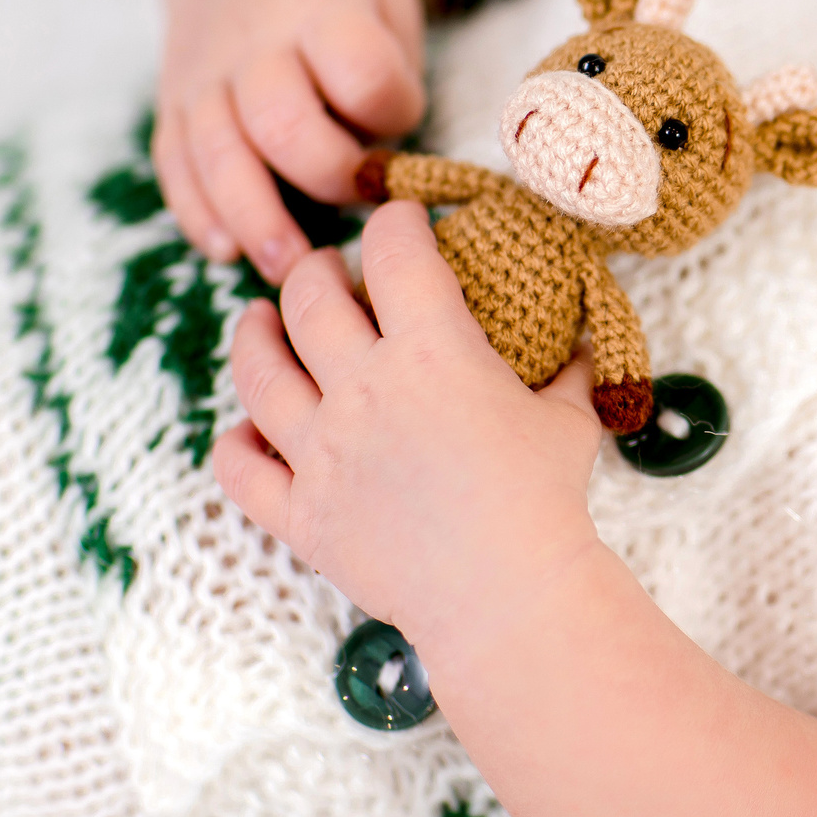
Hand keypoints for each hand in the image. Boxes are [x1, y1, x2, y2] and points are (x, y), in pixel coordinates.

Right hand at [154, 0, 453, 282]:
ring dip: (254, 217)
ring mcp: (204, 72)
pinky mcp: (172, 102)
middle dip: (323, 176)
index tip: (400, 118)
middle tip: (359, 208)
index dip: (389, 107)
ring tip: (289, 267)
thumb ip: (391, 77)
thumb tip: (381, 171)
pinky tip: (226, 250)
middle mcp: (255, 39)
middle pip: (281, 120)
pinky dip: (197, 211)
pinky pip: (174, 162)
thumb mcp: (388, 6)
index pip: (362, 70)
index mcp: (325, 4)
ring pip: (217, 151)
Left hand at [213, 201, 603, 639]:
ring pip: (257, 372)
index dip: (396, 224)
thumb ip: (570, 372)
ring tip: (257, 321)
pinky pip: (239, 467)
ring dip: (254, 335)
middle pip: (310, 300)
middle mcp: (362, 390)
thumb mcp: (570, 421)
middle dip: (317, 270)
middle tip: (328, 270)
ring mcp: (320, 452)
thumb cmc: (546, 502)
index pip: (396, 255)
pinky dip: (233, 442)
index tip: (402, 220)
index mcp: (433, 352)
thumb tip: (583, 342)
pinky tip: (243, 429)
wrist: (507, 596)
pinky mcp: (299, 513)